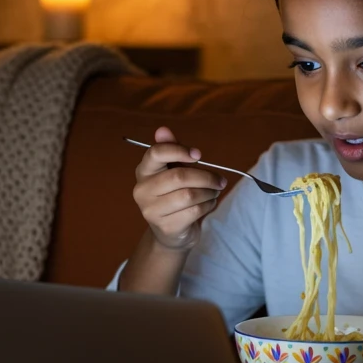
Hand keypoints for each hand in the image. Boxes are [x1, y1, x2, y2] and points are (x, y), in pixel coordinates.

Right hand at [132, 125, 226, 252]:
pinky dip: (208, 205)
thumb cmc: (174, 195)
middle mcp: (142, 190)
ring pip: (189, 195)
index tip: (198, 155)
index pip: (156, 153)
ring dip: (209, 192)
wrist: (170, 232)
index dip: (179, 150)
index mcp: (143, 171)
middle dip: (205, 176)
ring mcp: (151, 210)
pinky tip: (209, 204)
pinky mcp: (166, 226)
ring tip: (215, 191)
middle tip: (220, 180)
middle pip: (179, 176)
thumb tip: (162, 129)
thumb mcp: (173, 170)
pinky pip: (194, 211)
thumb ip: (171, 150)